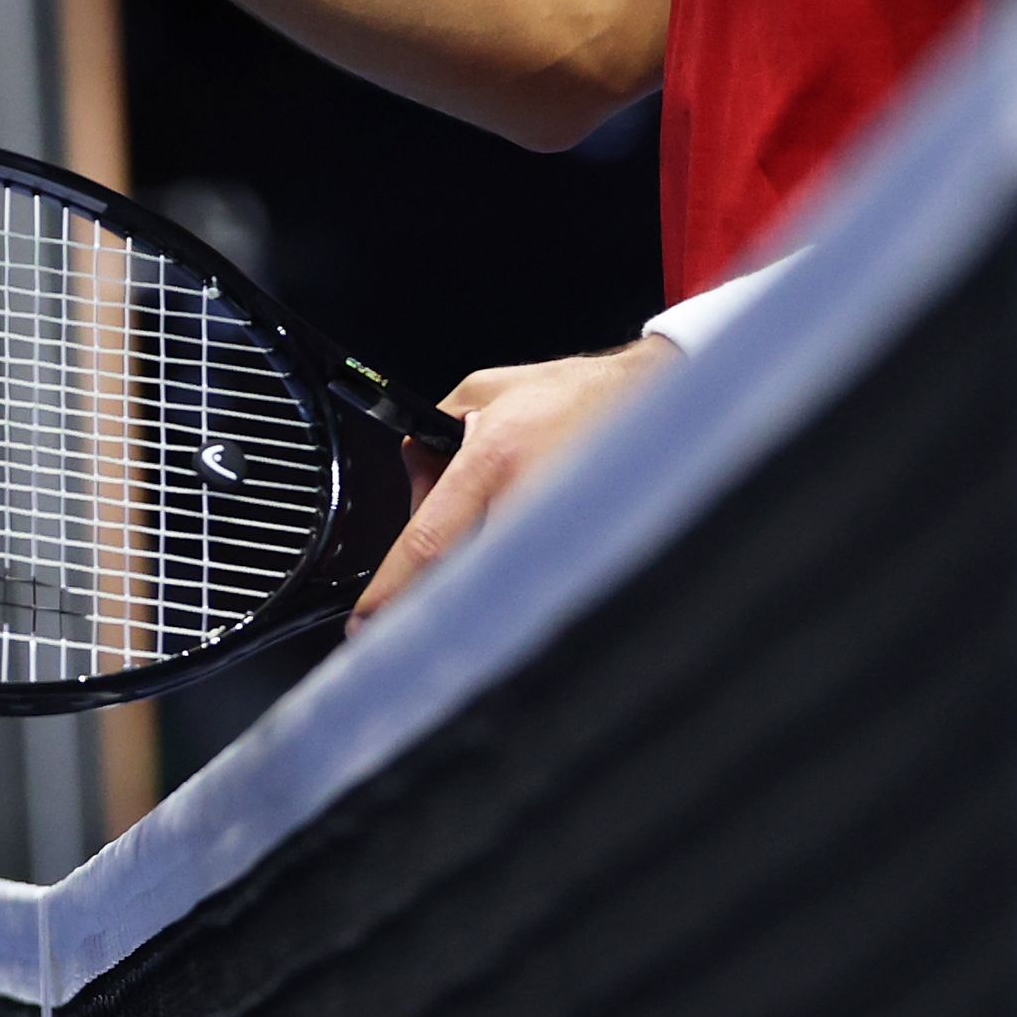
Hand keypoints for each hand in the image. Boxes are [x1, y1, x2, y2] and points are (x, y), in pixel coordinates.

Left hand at [350, 336, 681, 625]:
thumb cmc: (571, 395)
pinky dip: (513, 585)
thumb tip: (411, 479)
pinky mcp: (588, 556)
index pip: (427, 543)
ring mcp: (563, 537)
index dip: (390, 593)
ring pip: (495, 590)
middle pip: (459, 580)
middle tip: (419, 585)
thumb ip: (431, 432)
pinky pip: (532, 587)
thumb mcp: (483, 391)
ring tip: (492, 539)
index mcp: (495, 460)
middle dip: (432, 588)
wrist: (652, 398)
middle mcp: (530, 502)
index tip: (364, 625)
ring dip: (476, 583)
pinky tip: (517, 560)